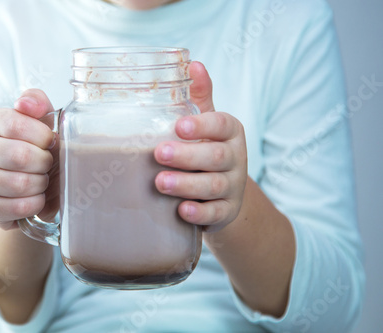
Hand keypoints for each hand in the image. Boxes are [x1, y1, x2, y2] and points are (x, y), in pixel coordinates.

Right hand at [0, 89, 59, 229]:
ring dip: (40, 184)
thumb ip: (37, 102)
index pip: (15, 125)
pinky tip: (35, 196)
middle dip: (44, 162)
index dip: (42, 136)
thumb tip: (26, 104)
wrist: (24, 184)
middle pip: (19, 156)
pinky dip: (35, 203)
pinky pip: (17, 207)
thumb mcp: (39, 120)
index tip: (50, 141)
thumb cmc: (34, 147)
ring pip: (19, 184)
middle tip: (47, 163)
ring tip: (41, 180)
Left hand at [154, 62, 247, 231]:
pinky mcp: (226, 211)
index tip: (179, 126)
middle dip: (187, 156)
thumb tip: (193, 63)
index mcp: (230, 132)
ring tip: (161, 182)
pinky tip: (182, 211)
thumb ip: (200, 97)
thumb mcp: (206, 123)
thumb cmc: (206, 148)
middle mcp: (235, 158)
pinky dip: (199, 214)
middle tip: (158, 152)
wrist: (224, 192)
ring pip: (214, 186)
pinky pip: (216, 214)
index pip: (221, 125)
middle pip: (215, 157)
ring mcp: (233, 187)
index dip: (202, 125)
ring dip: (187, 184)